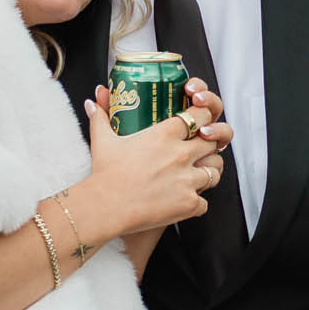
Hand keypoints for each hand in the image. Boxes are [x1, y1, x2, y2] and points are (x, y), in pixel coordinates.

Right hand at [74, 80, 232, 237]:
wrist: (105, 207)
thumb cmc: (105, 175)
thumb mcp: (103, 141)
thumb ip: (101, 118)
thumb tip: (93, 102)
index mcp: (166, 134)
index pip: (201, 116)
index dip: (203, 118)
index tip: (199, 123)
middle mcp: (181, 154)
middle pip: (212, 142)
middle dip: (208, 146)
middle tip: (199, 151)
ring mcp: (188, 179)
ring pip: (214, 171)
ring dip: (207, 172)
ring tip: (195, 175)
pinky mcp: (189, 203)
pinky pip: (205, 202)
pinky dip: (196, 203)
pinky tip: (184, 201)